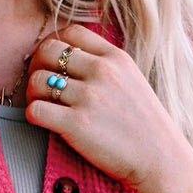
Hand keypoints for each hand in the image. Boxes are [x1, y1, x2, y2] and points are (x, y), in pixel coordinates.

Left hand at [25, 23, 192, 192]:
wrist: (160, 159)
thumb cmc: (144, 126)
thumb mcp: (132, 81)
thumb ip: (105, 66)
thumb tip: (71, 59)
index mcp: (114, 58)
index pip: (71, 32)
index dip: (54, 45)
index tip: (53, 64)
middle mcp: (101, 72)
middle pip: (48, 50)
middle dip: (36, 65)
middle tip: (40, 85)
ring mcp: (88, 97)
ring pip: (37, 80)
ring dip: (32, 93)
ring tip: (42, 105)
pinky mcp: (76, 124)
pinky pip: (36, 109)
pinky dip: (33, 114)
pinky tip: (42, 122)